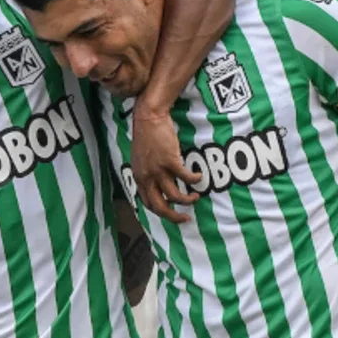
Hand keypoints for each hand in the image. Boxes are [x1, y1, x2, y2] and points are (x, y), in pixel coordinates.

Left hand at [130, 106, 199, 223]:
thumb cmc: (146, 136)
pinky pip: (186, 177)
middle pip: (161, 207)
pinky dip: (194, 180)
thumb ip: (146, 173)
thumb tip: (156, 183)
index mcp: (139, 178)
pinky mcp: (170, 161)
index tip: (172, 213)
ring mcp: (158, 170)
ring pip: (175, 196)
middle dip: (175, 217)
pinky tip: (199, 176)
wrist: (148, 118)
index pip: (148, 204)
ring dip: (188, 200)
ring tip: (195, 197)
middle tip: (186, 219)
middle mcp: (147, 178)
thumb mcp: (140, 160)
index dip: (161, 212)